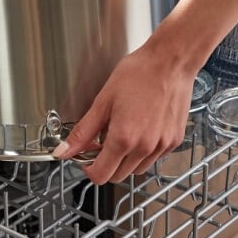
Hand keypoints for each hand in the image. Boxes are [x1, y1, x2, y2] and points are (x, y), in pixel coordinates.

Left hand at [52, 0, 237, 183]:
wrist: (171, 62)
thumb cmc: (139, 74)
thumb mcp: (103, 101)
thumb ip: (83, 131)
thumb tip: (63, 151)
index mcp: (123, 138)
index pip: (101, 176)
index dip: (89, 169)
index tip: (87, 156)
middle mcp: (144, 147)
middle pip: (118, 176)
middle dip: (106, 164)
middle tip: (103, 141)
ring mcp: (162, 146)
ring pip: (137, 169)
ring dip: (126, 159)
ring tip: (125, 131)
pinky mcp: (174, 141)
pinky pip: (154, 157)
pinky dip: (144, 151)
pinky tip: (142, 128)